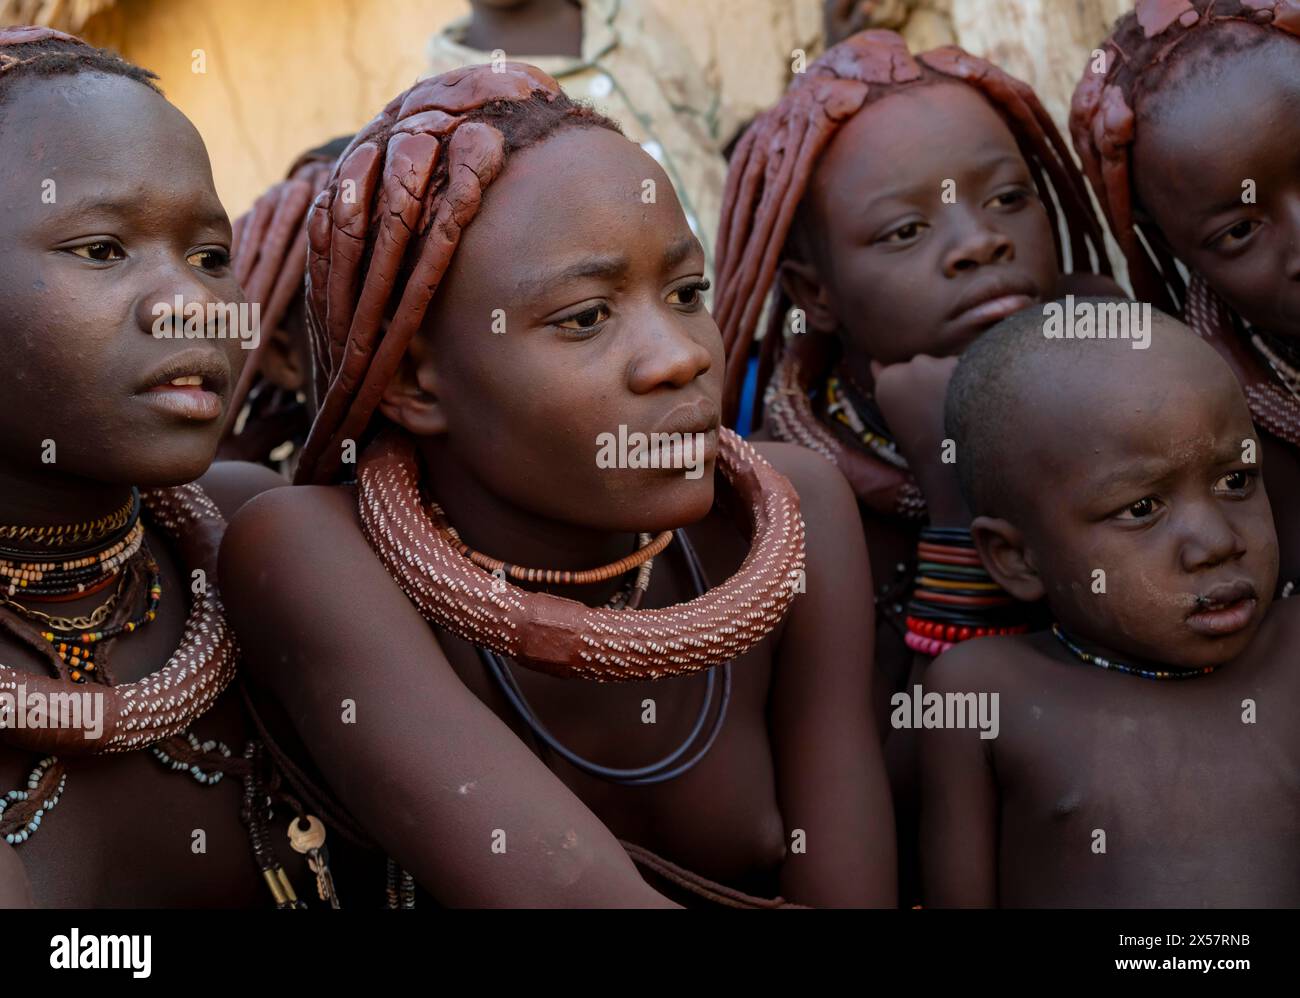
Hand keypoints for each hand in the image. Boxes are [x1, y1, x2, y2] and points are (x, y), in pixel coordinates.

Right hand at [871, 354, 968, 525]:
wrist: (954, 468)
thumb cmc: (924, 448)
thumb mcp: (898, 416)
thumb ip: (887, 383)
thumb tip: (875, 360)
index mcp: (887, 381)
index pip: (904, 372)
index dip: (916, 396)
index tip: (921, 416)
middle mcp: (911, 365)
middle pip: (927, 365)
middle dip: (935, 384)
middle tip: (941, 418)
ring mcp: (941, 365)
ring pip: (951, 366)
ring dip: (957, 384)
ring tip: (960, 416)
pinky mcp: (970, 369)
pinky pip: (975, 371)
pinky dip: (978, 387)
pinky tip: (975, 408)